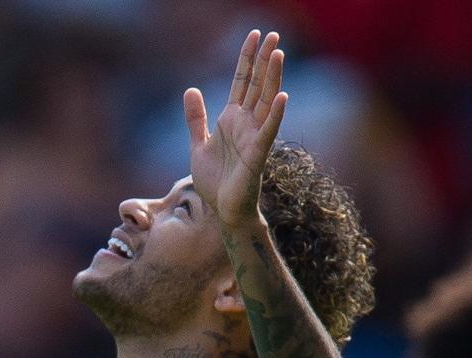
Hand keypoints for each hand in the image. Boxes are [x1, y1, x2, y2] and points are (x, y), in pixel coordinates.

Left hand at [184, 30, 286, 230]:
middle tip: (273, 34)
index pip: (241, 81)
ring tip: (278, 54)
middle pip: (257, 85)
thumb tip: (190, 89)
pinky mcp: (258, 155)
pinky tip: (281, 96)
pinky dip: (275, 114)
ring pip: (266, 102)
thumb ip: (196, 118)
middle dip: (264, 60)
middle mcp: (247, 123)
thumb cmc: (215, 180)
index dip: (246, 59)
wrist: (223, 210)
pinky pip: (268, 131)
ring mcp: (254, 137)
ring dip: (273, 78)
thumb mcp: (198, 144)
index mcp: (232, 119)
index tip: (253, 35)